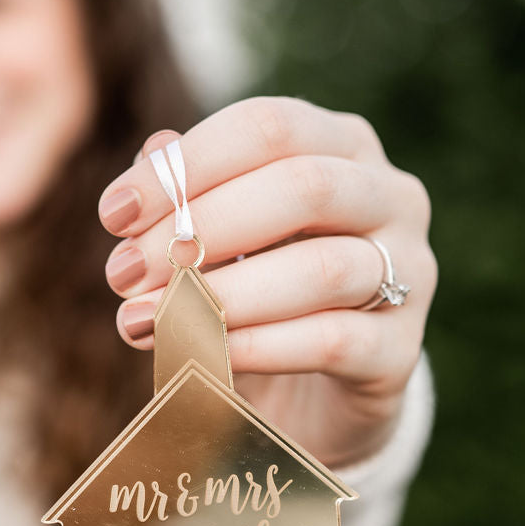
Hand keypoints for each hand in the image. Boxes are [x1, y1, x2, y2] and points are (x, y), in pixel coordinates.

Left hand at [98, 96, 436, 470]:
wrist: (313, 398)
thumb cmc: (258, 291)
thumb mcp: (219, 237)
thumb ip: (188, 192)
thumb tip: (149, 156)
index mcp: (343, 146)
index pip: (269, 127)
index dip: (186, 166)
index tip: (113, 215)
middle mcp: (392, 197)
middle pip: (303, 188)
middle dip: (200, 228)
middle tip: (125, 271)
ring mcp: (411, 273)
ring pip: (321, 270)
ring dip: (220, 295)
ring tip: (145, 320)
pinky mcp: (400, 350)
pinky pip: (330, 340)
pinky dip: (256, 346)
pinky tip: (198, 354)